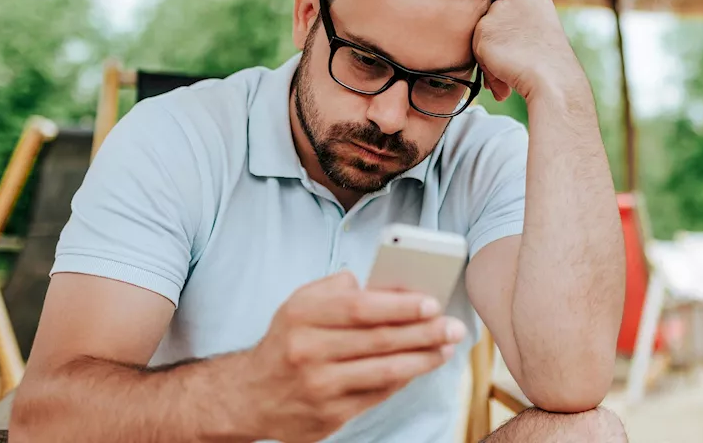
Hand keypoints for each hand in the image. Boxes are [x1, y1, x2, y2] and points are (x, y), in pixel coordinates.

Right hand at [240, 271, 464, 442]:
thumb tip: (388, 285)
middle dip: (424, 333)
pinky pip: (377, 395)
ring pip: (384, 371)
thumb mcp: (300, 304)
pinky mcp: (328, 416)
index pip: (360, 307)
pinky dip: (404, 380)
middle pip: (378, 340)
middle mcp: (307, 351)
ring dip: (423, 359)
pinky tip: (421, 367)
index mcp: (302, 315)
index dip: (400, 306)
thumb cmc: (288, 340)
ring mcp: (318, 386)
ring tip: (447, 347)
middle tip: (454, 327)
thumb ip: (339, 289)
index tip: (432, 303)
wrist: (248, 396)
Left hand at [473, 0, 586, 101]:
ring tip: (508, 81)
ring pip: (486, 37)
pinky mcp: (483, 30)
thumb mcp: (543, 32)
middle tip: (514, 68)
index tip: (523, 54)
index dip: (514, 35)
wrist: (552, 79)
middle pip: (496, 21)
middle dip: (501, 45)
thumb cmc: (552, 64)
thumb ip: (521, 25)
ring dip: (493, 60)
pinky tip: (503, 85)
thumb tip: (500, 36)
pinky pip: (478, 53)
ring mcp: (498, 11)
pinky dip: (488, 71)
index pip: (512, 11)